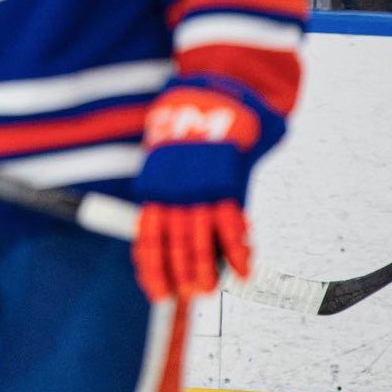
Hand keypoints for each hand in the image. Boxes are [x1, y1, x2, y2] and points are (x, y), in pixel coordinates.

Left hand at [130, 82, 266, 300]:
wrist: (214, 94)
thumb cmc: (195, 134)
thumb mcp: (175, 164)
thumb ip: (177, 197)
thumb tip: (181, 231)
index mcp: (156, 189)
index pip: (147, 237)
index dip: (151, 268)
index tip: (157, 292)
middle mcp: (173, 191)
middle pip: (173, 242)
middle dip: (180, 273)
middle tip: (187, 297)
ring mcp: (198, 187)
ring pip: (198, 237)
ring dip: (205, 268)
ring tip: (208, 290)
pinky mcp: (225, 181)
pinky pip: (230, 222)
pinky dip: (238, 248)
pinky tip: (244, 270)